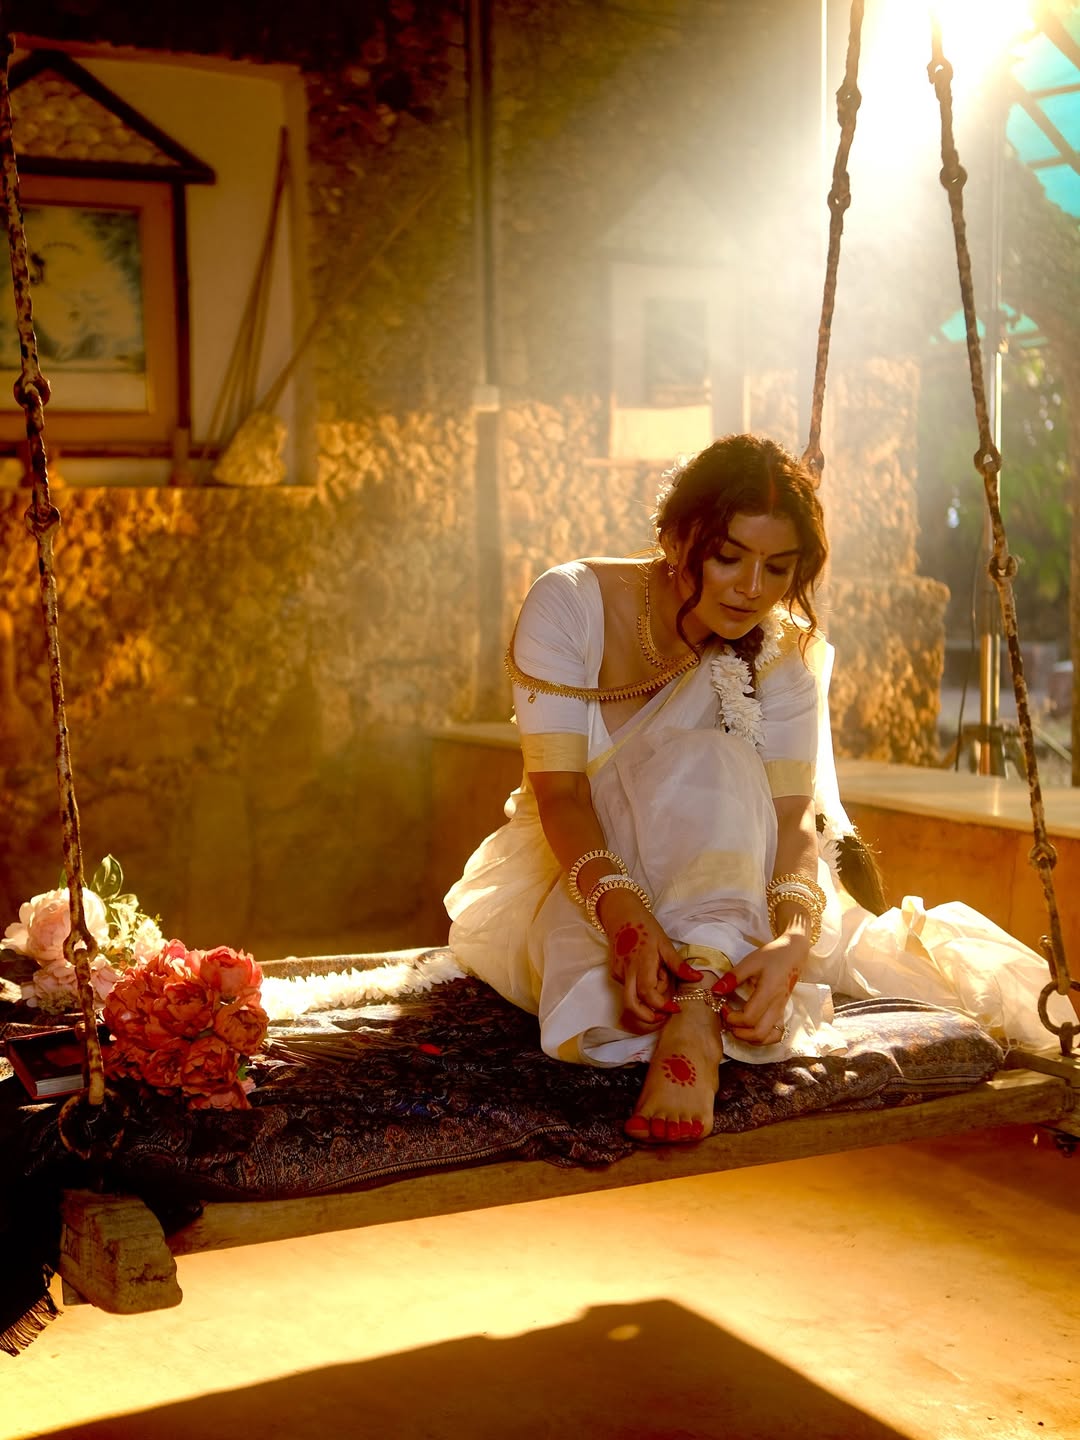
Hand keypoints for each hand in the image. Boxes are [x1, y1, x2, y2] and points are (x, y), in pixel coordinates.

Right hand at [596, 891, 699, 1027]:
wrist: (622, 915)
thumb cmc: (646, 927)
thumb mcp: (665, 944)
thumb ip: (678, 965)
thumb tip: (698, 978)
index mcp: (642, 962)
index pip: (648, 993)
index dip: (661, 1005)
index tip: (675, 1008)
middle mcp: (627, 970)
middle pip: (631, 1004)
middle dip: (647, 1017)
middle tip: (663, 1016)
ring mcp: (618, 972)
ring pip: (631, 996)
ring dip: (645, 999)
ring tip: (659, 986)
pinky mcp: (615, 973)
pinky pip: (628, 987)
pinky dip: (640, 987)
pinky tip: (648, 974)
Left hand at [718, 931, 809, 1045]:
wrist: (793, 954)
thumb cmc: (772, 956)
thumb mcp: (750, 962)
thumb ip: (732, 977)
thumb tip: (715, 991)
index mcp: (768, 992)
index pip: (749, 1017)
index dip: (731, 1017)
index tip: (722, 1007)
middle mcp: (776, 1006)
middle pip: (758, 1033)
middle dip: (738, 1031)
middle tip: (727, 1019)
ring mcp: (781, 1011)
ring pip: (767, 1037)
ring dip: (748, 1037)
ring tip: (736, 1025)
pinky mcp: (782, 1013)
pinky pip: (775, 1035)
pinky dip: (761, 1038)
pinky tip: (749, 1029)